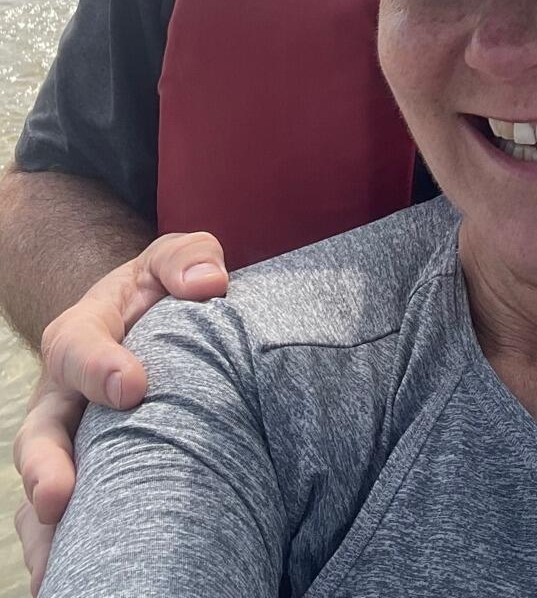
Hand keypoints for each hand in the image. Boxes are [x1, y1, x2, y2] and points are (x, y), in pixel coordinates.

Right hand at [12, 231, 227, 593]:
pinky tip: (76, 582)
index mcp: (80, 334)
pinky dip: (67, 552)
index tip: (135, 387)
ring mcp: (66, 443)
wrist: (145, 319)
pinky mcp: (82, 480)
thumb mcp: (172, 259)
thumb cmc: (161, 290)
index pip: (78, 347)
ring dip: (47, 529)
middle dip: (46, 467)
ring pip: (40, 490)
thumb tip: (209, 282)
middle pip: (39, 435)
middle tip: (59, 497)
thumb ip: (187, 258)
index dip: (100, 367)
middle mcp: (60, 396)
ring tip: (57, 568)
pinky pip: (63, 523)